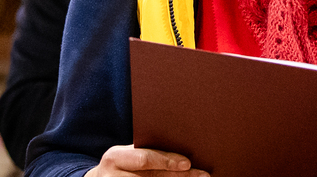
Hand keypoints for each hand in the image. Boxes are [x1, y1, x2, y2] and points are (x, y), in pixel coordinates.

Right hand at [85, 145, 208, 176]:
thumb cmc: (121, 164)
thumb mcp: (126, 154)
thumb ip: (145, 150)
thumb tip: (183, 142)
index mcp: (115, 157)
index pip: (144, 160)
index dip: (167, 161)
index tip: (188, 163)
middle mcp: (112, 175)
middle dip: (180, 176)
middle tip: (203, 175)